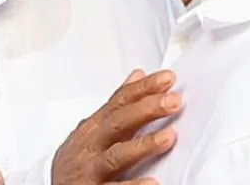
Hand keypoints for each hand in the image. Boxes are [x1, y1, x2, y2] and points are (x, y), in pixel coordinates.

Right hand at [49, 69, 180, 184]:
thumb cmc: (77, 162)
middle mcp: (91, 145)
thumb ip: (117, 105)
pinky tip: (152, 183)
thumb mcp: (93, 129)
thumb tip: (137, 75)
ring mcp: (91, 169)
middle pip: (118, 122)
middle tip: (173, 101)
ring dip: (143, 144)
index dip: (143, 89)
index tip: (167, 78)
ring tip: (168, 137)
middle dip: (146, 109)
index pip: (120, 101)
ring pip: (116, 155)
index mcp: (94, 128)